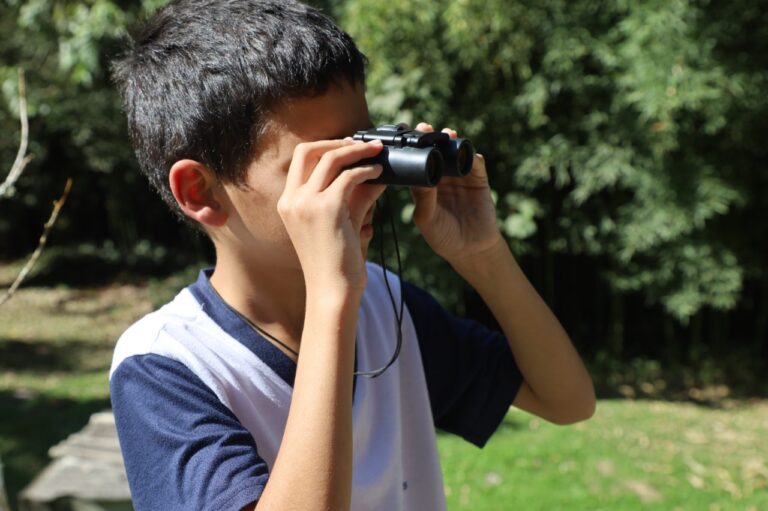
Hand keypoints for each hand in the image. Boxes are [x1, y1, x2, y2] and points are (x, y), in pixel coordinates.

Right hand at [277, 138, 385, 293]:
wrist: (332, 290)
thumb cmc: (336, 262)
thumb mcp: (342, 222)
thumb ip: (354, 196)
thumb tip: (375, 172)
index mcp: (288, 203)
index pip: (301, 158)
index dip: (325, 145)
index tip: (348, 146)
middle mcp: (292, 199)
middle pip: (309, 149)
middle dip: (338, 141)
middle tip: (363, 143)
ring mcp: (306, 203)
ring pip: (331, 158)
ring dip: (357, 151)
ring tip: (378, 153)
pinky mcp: (326, 209)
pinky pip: (349, 176)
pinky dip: (366, 170)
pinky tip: (379, 173)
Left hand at [410, 123, 502, 267]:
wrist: (471, 249)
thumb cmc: (443, 236)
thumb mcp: (427, 219)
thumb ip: (423, 198)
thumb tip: (420, 174)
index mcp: (424, 185)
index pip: (416, 162)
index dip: (412, 149)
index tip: (405, 136)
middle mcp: (441, 177)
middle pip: (435, 151)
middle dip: (430, 138)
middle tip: (425, 127)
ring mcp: (460, 177)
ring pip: (455, 153)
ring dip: (451, 141)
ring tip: (447, 134)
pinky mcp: (478, 180)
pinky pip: (475, 164)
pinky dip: (471, 155)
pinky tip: (467, 152)